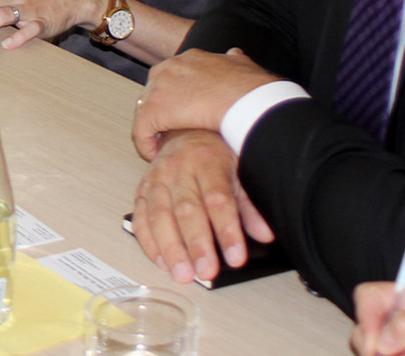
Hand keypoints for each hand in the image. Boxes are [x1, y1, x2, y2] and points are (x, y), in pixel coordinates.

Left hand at [131, 48, 280, 159]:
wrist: (250, 99)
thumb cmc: (252, 88)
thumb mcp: (242, 64)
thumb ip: (233, 60)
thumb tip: (234, 54)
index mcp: (190, 58)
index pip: (170, 75)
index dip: (172, 96)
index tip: (180, 112)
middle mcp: (171, 67)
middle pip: (153, 91)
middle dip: (159, 111)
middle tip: (168, 131)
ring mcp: (161, 86)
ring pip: (145, 110)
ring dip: (152, 128)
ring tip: (160, 145)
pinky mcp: (155, 109)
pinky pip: (141, 130)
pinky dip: (145, 144)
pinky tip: (153, 155)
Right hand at [132, 129, 273, 284]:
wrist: (185, 131)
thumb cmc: (215, 154)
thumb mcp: (239, 169)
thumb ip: (250, 203)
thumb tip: (263, 233)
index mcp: (207, 160)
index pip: (218, 199)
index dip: (227, 230)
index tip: (236, 257)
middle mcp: (178, 168)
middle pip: (187, 210)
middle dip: (196, 244)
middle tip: (206, 271)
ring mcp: (156, 179)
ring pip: (160, 216)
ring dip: (170, 248)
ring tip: (183, 274)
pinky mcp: (142, 190)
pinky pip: (141, 218)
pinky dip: (149, 242)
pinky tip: (161, 261)